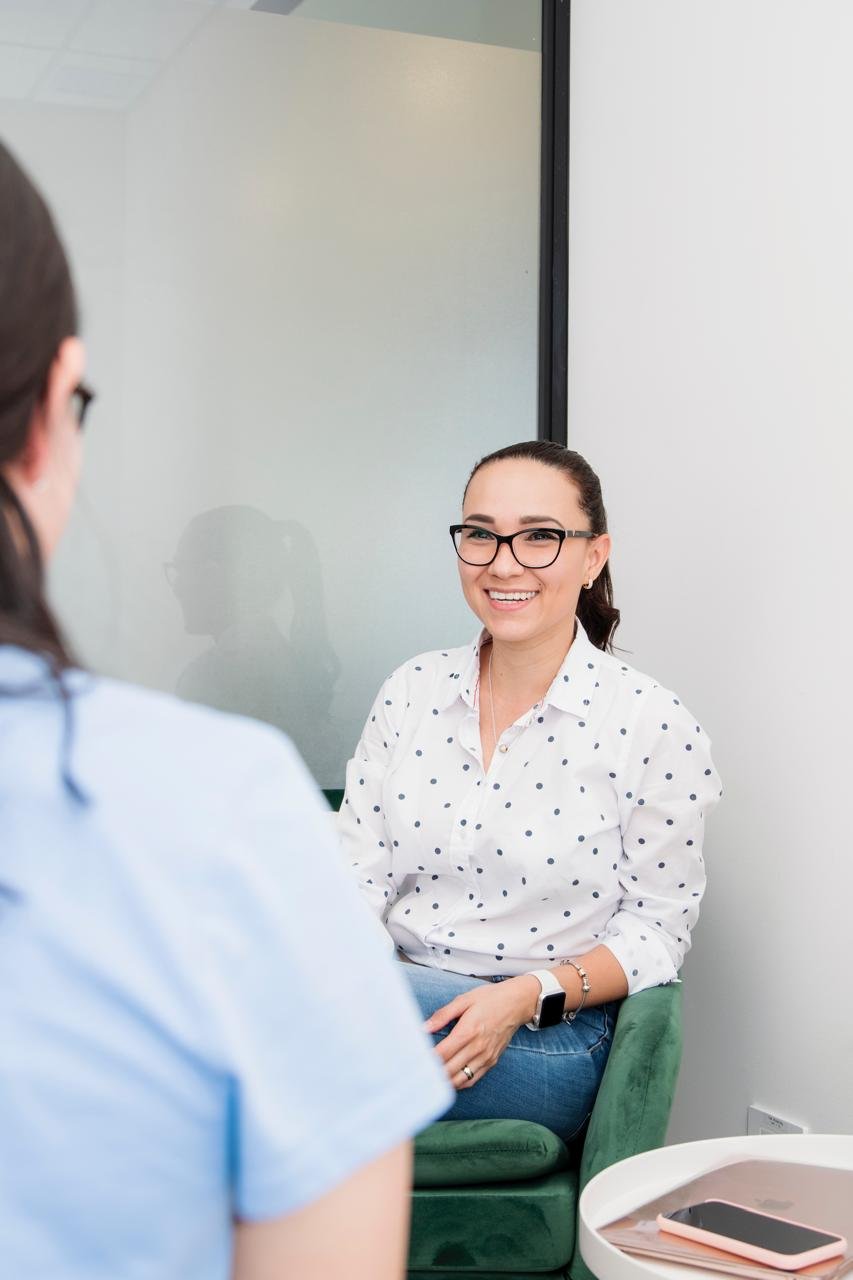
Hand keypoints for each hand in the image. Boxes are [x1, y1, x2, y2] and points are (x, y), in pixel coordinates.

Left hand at [424, 975, 539, 1089]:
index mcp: (468, 1031)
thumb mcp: (464, 1000)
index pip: (442, 1053)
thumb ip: (443, 1014)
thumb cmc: (490, 999)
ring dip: (444, 1082)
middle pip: (448, 1069)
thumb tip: (424, 1027)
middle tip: (417, 1074)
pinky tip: (448, 1080)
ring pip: (460, 1079)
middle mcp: (477, 1047)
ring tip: (429, 1081)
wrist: (518, 1003)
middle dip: (431, 1073)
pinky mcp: (492, 1061)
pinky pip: (472, 1079)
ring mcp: (486, 1057)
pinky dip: (458, 1083)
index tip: (414, 1061)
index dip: (426, 1060)